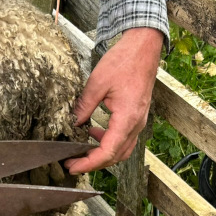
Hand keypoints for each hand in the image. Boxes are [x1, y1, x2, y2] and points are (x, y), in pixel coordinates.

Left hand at [65, 27, 163, 174]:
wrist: (143, 48)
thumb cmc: (124, 61)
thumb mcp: (97, 82)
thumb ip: (84, 105)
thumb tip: (72, 123)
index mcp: (127, 117)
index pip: (108, 151)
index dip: (89, 163)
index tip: (72, 166)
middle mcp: (136, 123)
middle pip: (116, 156)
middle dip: (94, 163)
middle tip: (72, 163)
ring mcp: (139, 121)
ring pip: (122, 150)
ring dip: (102, 154)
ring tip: (81, 150)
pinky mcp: (137, 116)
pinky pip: (124, 138)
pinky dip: (109, 142)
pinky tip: (94, 132)